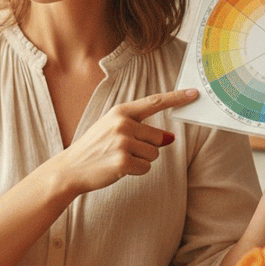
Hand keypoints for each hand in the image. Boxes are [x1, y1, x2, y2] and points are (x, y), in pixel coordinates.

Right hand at [52, 88, 198, 195]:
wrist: (70, 168)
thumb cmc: (95, 148)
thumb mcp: (113, 130)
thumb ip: (140, 129)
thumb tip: (170, 138)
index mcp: (120, 112)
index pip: (154, 102)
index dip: (176, 98)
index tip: (194, 93)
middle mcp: (122, 123)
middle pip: (158, 137)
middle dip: (148, 148)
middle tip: (124, 151)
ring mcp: (122, 142)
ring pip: (154, 154)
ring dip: (141, 161)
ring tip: (119, 159)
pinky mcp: (123, 161)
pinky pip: (146, 167)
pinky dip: (135, 171)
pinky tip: (118, 169)